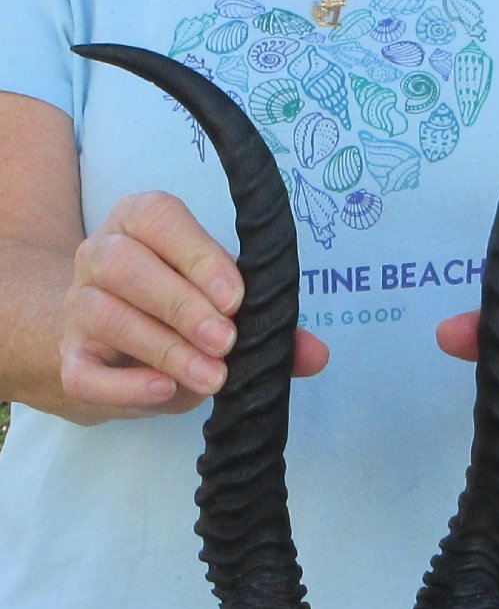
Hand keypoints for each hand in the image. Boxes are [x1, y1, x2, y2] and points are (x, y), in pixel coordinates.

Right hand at [61, 191, 327, 421]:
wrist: (109, 348)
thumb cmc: (178, 314)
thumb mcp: (224, 308)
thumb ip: (270, 326)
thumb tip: (317, 354)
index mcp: (141, 226)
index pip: (158, 217)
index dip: (197, 254)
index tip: (236, 298)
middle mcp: (101, 256)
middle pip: (124, 264)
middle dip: (181, 304)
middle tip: (226, 342)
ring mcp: (79, 308)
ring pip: (105, 315)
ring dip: (165, 348)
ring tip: (212, 376)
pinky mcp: (70, 361)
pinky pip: (83, 373)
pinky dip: (125, 386)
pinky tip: (165, 391)